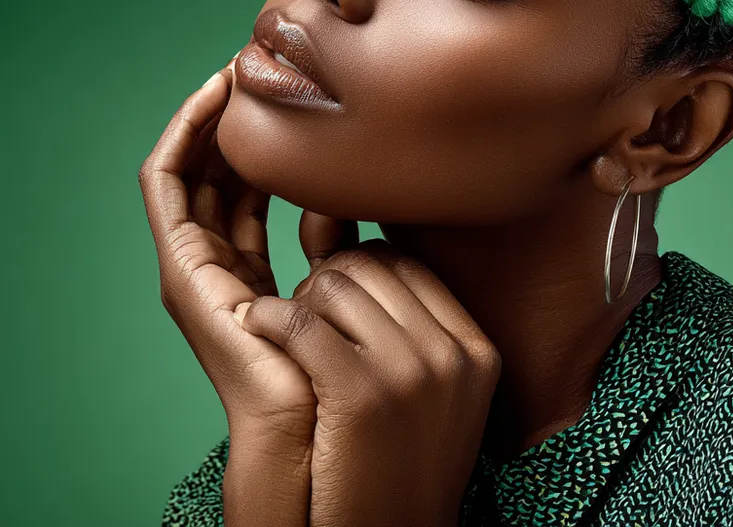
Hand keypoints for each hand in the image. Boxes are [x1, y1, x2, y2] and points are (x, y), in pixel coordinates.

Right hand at [139, 61, 316, 524]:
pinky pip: (166, 184)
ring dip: (210, 117)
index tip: (296, 94)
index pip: (250, 192)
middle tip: (260, 67)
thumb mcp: (349, 276)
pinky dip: (184, 134)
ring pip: (190, 171)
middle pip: (216, 178)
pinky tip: (213, 95)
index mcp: (252, 274)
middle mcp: (217, 267)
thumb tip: (347, 192)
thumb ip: (341, 236)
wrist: (326, 420)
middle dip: (236, 121)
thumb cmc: (352, 358)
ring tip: (238, 68)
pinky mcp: (181, 265)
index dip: (266, 141)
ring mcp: (194, 266)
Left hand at [233, 236, 502, 526]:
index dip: (360, 272)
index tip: (333, 304)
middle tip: (303, 322)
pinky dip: (268, 317)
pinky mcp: (360, 394)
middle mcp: (451, 353)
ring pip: (334, 283)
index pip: (408, 264)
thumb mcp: (441, 400)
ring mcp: (411, 372)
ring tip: (286, 336)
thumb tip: (372, 257)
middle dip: (327, 281)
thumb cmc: (399, 474)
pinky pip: (298, 321)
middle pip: (371, 265)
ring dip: (297, 301)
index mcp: (476, 349)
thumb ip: (423, 335)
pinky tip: (256, 325)